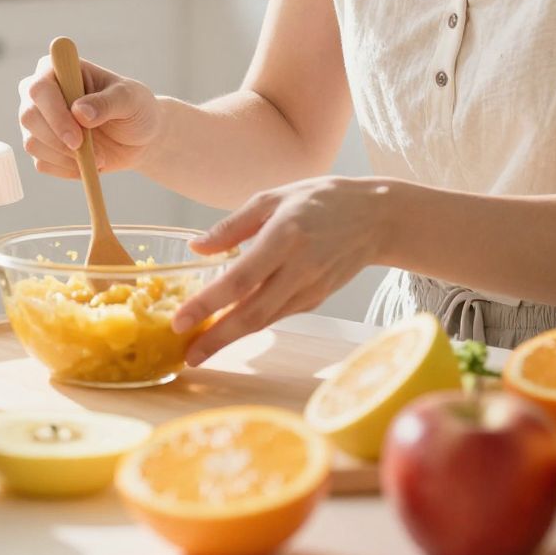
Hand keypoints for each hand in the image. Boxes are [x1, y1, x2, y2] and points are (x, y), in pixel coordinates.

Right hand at [15, 53, 161, 177]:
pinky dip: (67, 169)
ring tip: (100, 158)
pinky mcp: (42, 145)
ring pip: (32, 142)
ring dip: (67, 158)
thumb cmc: (135, 109)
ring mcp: (38, 120)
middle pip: (28, 116)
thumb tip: (80, 111)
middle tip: (95, 155)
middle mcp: (41, 93)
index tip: (78, 138)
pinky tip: (89, 163)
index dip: (54, 113)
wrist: (139, 138)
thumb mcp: (130, 100)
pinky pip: (42, 163)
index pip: (39, 88)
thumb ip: (107, 102)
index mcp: (59, 69)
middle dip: (59, 141)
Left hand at [171, 176, 402, 366]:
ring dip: (231, 339)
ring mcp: (311, 288)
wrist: (376, 218)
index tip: (179, 321)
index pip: (239, 280)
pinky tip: (229, 331)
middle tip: (187, 356)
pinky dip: (252, 327)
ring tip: (200, 350)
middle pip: (252, 314)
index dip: (207, 305)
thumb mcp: (273, 198)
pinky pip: (278, 316)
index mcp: (284, 237)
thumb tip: (196, 247)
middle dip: (216, 339)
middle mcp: (299, 268)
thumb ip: (233, 226)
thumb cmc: (321, 200)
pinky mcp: (317, 299)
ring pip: (265, 321)